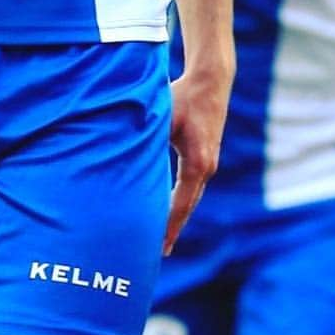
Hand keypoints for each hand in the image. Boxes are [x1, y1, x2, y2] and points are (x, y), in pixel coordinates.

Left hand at [163, 44, 233, 254]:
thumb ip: (146, 140)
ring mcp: (209, 164)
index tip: (159, 246)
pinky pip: (192, 187)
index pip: (180, 203)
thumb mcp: (162, 118)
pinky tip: (170, 209)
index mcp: (196, 163)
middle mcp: (206, 168)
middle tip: (159, 253)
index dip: (168, 226)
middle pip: (188, 207)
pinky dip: (181, 201)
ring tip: (163, 238)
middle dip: (173, 228)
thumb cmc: (183, 96)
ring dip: (177, 216)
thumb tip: (124, 155)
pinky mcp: (206, 157)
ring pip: (191, 197)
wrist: (211, 81)